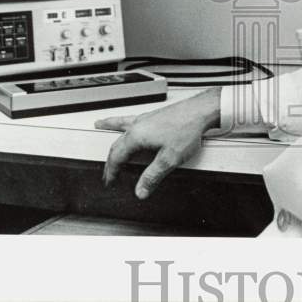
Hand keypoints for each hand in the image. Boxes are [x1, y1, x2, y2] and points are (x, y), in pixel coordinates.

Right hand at [95, 87, 221, 198]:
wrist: (200, 111)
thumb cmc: (187, 130)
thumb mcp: (169, 159)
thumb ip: (152, 176)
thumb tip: (140, 190)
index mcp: (136, 136)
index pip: (116, 157)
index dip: (111, 172)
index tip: (109, 181)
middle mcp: (138, 125)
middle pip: (117, 143)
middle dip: (110, 158)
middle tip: (107, 171)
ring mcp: (146, 118)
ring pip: (122, 125)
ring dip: (110, 126)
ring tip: (100, 124)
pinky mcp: (154, 115)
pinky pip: (132, 118)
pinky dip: (124, 119)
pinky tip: (129, 121)